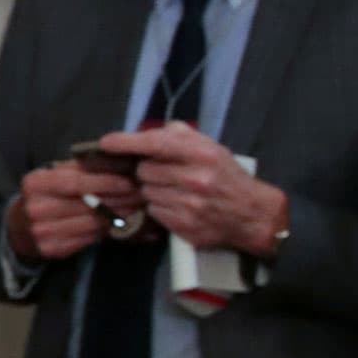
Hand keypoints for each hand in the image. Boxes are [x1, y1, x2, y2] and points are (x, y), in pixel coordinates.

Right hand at [9, 160, 144, 261]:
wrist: (18, 226)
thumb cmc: (45, 194)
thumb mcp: (54, 176)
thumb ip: (80, 168)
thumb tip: (118, 162)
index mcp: (36, 183)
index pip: (75, 182)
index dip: (105, 182)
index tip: (129, 182)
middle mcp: (36, 208)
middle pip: (86, 204)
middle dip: (118, 200)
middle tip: (141, 195)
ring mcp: (42, 231)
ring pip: (90, 223)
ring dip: (118, 216)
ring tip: (136, 209)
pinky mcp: (51, 249)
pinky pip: (88, 239)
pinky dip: (107, 231)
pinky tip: (121, 223)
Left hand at [96, 122, 289, 254]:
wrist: (252, 214)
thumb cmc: (226, 176)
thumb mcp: (211, 148)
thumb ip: (179, 135)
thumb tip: (145, 132)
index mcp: (203, 154)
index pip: (156, 144)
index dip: (126, 143)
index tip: (106, 143)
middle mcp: (196, 178)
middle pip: (144, 171)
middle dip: (147, 171)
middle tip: (163, 174)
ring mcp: (189, 204)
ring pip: (146, 192)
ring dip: (153, 190)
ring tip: (174, 190)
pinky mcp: (184, 226)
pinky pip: (153, 211)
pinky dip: (159, 208)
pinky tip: (176, 205)